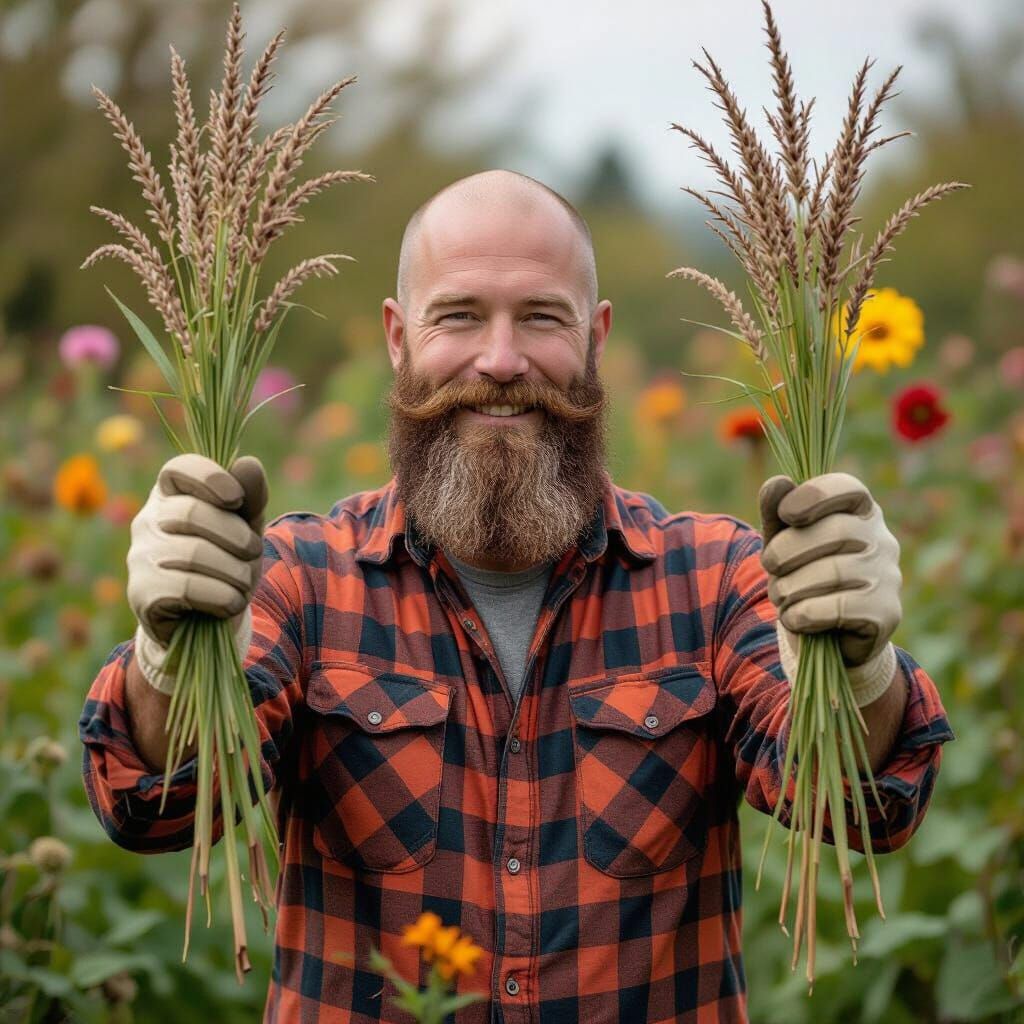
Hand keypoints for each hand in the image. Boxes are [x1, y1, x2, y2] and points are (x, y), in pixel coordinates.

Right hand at [126, 453, 267, 691]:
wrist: (209, 620)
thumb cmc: (228, 562)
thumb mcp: (247, 527)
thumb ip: (252, 496)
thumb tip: (247, 463)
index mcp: (171, 495)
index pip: (179, 469)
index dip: (210, 478)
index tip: (237, 499)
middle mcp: (147, 521)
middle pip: (192, 513)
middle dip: (237, 536)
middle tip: (253, 552)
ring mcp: (139, 556)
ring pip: (194, 554)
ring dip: (235, 572)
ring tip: (242, 583)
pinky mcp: (141, 593)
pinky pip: (187, 588)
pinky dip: (222, 597)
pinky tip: (228, 603)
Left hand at [758, 472, 901, 667]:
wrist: (826, 635)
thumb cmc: (803, 575)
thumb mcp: (781, 541)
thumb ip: (775, 512)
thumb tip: (777, 482)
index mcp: (860, 512)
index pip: (847, 487)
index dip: (813, 495)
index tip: (785, 514)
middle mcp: (882, 540)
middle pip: (836, 531)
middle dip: (787, 550)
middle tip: (770, 567)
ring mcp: (889, 577)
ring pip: (834, 572)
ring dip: (791, 587)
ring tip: (781, 596)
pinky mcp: (887, 613)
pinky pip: (838, 608)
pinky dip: (804, 614)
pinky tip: (795, 618)